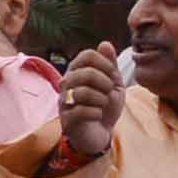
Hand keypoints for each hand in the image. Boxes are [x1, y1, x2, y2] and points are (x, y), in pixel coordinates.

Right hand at [55, 43, 121, 164]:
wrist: (100, 134)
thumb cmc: (104, 107)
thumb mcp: (113, 84)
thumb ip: (110, 65)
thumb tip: (105, 43)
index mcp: (77, 72)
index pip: (87, 55)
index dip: (105, 62)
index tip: (112, 75)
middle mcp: (66, 84)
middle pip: (85, 72)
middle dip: (105, 82)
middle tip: (109, 92)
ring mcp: (64, 102)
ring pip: (82, 92)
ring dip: (101, 99)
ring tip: (103, 104)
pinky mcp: (66, 120)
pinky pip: (81, 111)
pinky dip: (96, 112)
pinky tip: (97, 115)